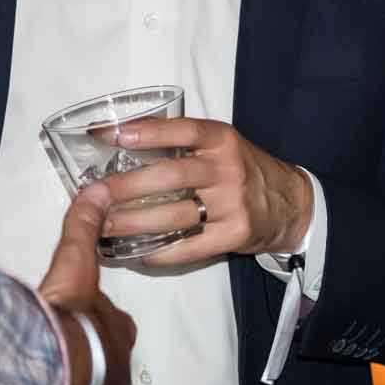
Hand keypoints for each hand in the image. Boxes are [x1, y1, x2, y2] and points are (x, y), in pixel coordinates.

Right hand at [38, 182, 135, 384]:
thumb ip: (82, 229)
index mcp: (117, 330)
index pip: (111, 322)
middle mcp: (117, 368)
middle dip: (85, 353)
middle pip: (104, 358)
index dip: (94, 318)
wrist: (54, 372)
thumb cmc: (67, 320)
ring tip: (45, 375)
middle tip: (57, 346)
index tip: (75, 318)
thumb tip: (95, 192)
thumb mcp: (73, 265)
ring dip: (74, 383)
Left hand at [95, 117, 312, 266]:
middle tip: (95, 194)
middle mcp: (227, 169)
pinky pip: (191, 247)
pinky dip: (161, 252)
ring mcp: (232, 205)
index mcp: (221, 139)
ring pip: (175, 214)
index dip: (144, 131)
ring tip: (104, 226)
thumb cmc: (242, 169)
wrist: (289, 204)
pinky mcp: (235, 235)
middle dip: (128, 186)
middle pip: (171, 176)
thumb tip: (122, 141)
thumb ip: (182, 143)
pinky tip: (137, 254)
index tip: (107, 134)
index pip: (180, 130)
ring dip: (135, 222)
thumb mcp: (220, 145)